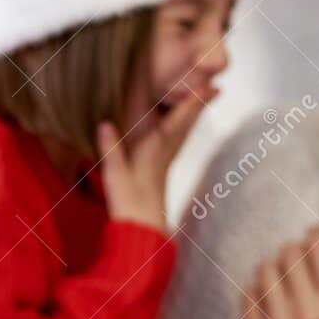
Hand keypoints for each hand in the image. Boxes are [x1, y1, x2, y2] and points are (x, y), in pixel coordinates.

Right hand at [97, 86, 214, 231]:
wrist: (142, 232)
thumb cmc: (129, 206)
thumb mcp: (115, 177)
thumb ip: (110, 150)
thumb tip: (104, 123)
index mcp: (155, 151)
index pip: (178, 122)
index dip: (193, 103)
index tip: (211, 86)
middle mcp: (164, 154)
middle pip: (185, 125)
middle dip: (198, 105)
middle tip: (214, 87)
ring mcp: (163, 162)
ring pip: (182, 134)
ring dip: (192, 117)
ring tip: (202, 101)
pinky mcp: (159, 170)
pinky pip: (175, 143)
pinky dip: (182, 130)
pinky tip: (178, 130)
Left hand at [243, 226, 318, 318]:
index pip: (318, 245)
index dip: (318, 235)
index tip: (318, 243)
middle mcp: (310, 318)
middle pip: (289, 252)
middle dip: (297, 252)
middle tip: (304, 266)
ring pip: (264, 269)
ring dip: (276, 269)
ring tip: (288, 283)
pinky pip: (247, 294)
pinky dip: (259, 292)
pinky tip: (274, 303)